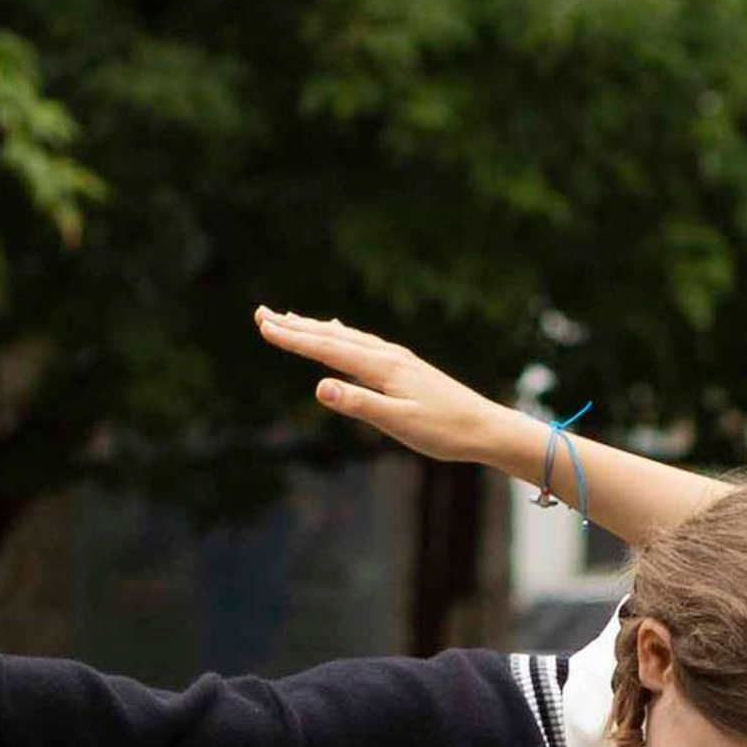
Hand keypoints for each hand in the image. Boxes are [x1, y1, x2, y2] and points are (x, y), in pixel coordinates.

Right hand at [254, 308, 504, 461]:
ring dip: (315, 327)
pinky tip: (338, 331)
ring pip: (346, 336)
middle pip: (332, 335)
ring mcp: (396, 358)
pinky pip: (362, 342)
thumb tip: (320, 386)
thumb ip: (358, 403)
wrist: (485, 427)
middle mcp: (387, 355)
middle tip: (261, 314)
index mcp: (382, 367)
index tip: (263, 328)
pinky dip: (340, 334)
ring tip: (289, 318)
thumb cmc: (444, 431)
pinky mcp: (404, 366)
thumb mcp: (398, 423)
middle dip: (295, 326)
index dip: (293, 338)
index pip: (327, 349)